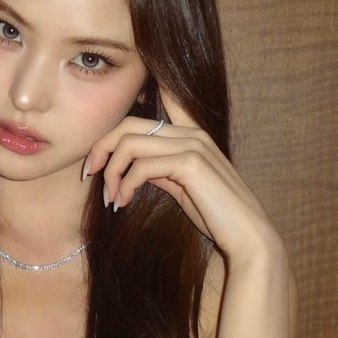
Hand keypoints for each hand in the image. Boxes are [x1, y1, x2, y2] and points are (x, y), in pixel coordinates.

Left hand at [83, 91, 283, 265]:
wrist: (247, 235)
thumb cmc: (216, 215)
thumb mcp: (182, 185)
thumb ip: (160, 169)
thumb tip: (131, 167)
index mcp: (191, 133)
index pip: (158, 102)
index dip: (128, 107)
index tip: (102, 136)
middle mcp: (191, 132)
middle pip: (128, 125)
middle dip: (101, 148)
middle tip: (91, 173)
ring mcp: (192, 144)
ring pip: (129, 143)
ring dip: (111, 172)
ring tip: (110, 197)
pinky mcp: (191, 163)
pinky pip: (141, 166)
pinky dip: (125, 185)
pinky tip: (124, 202)